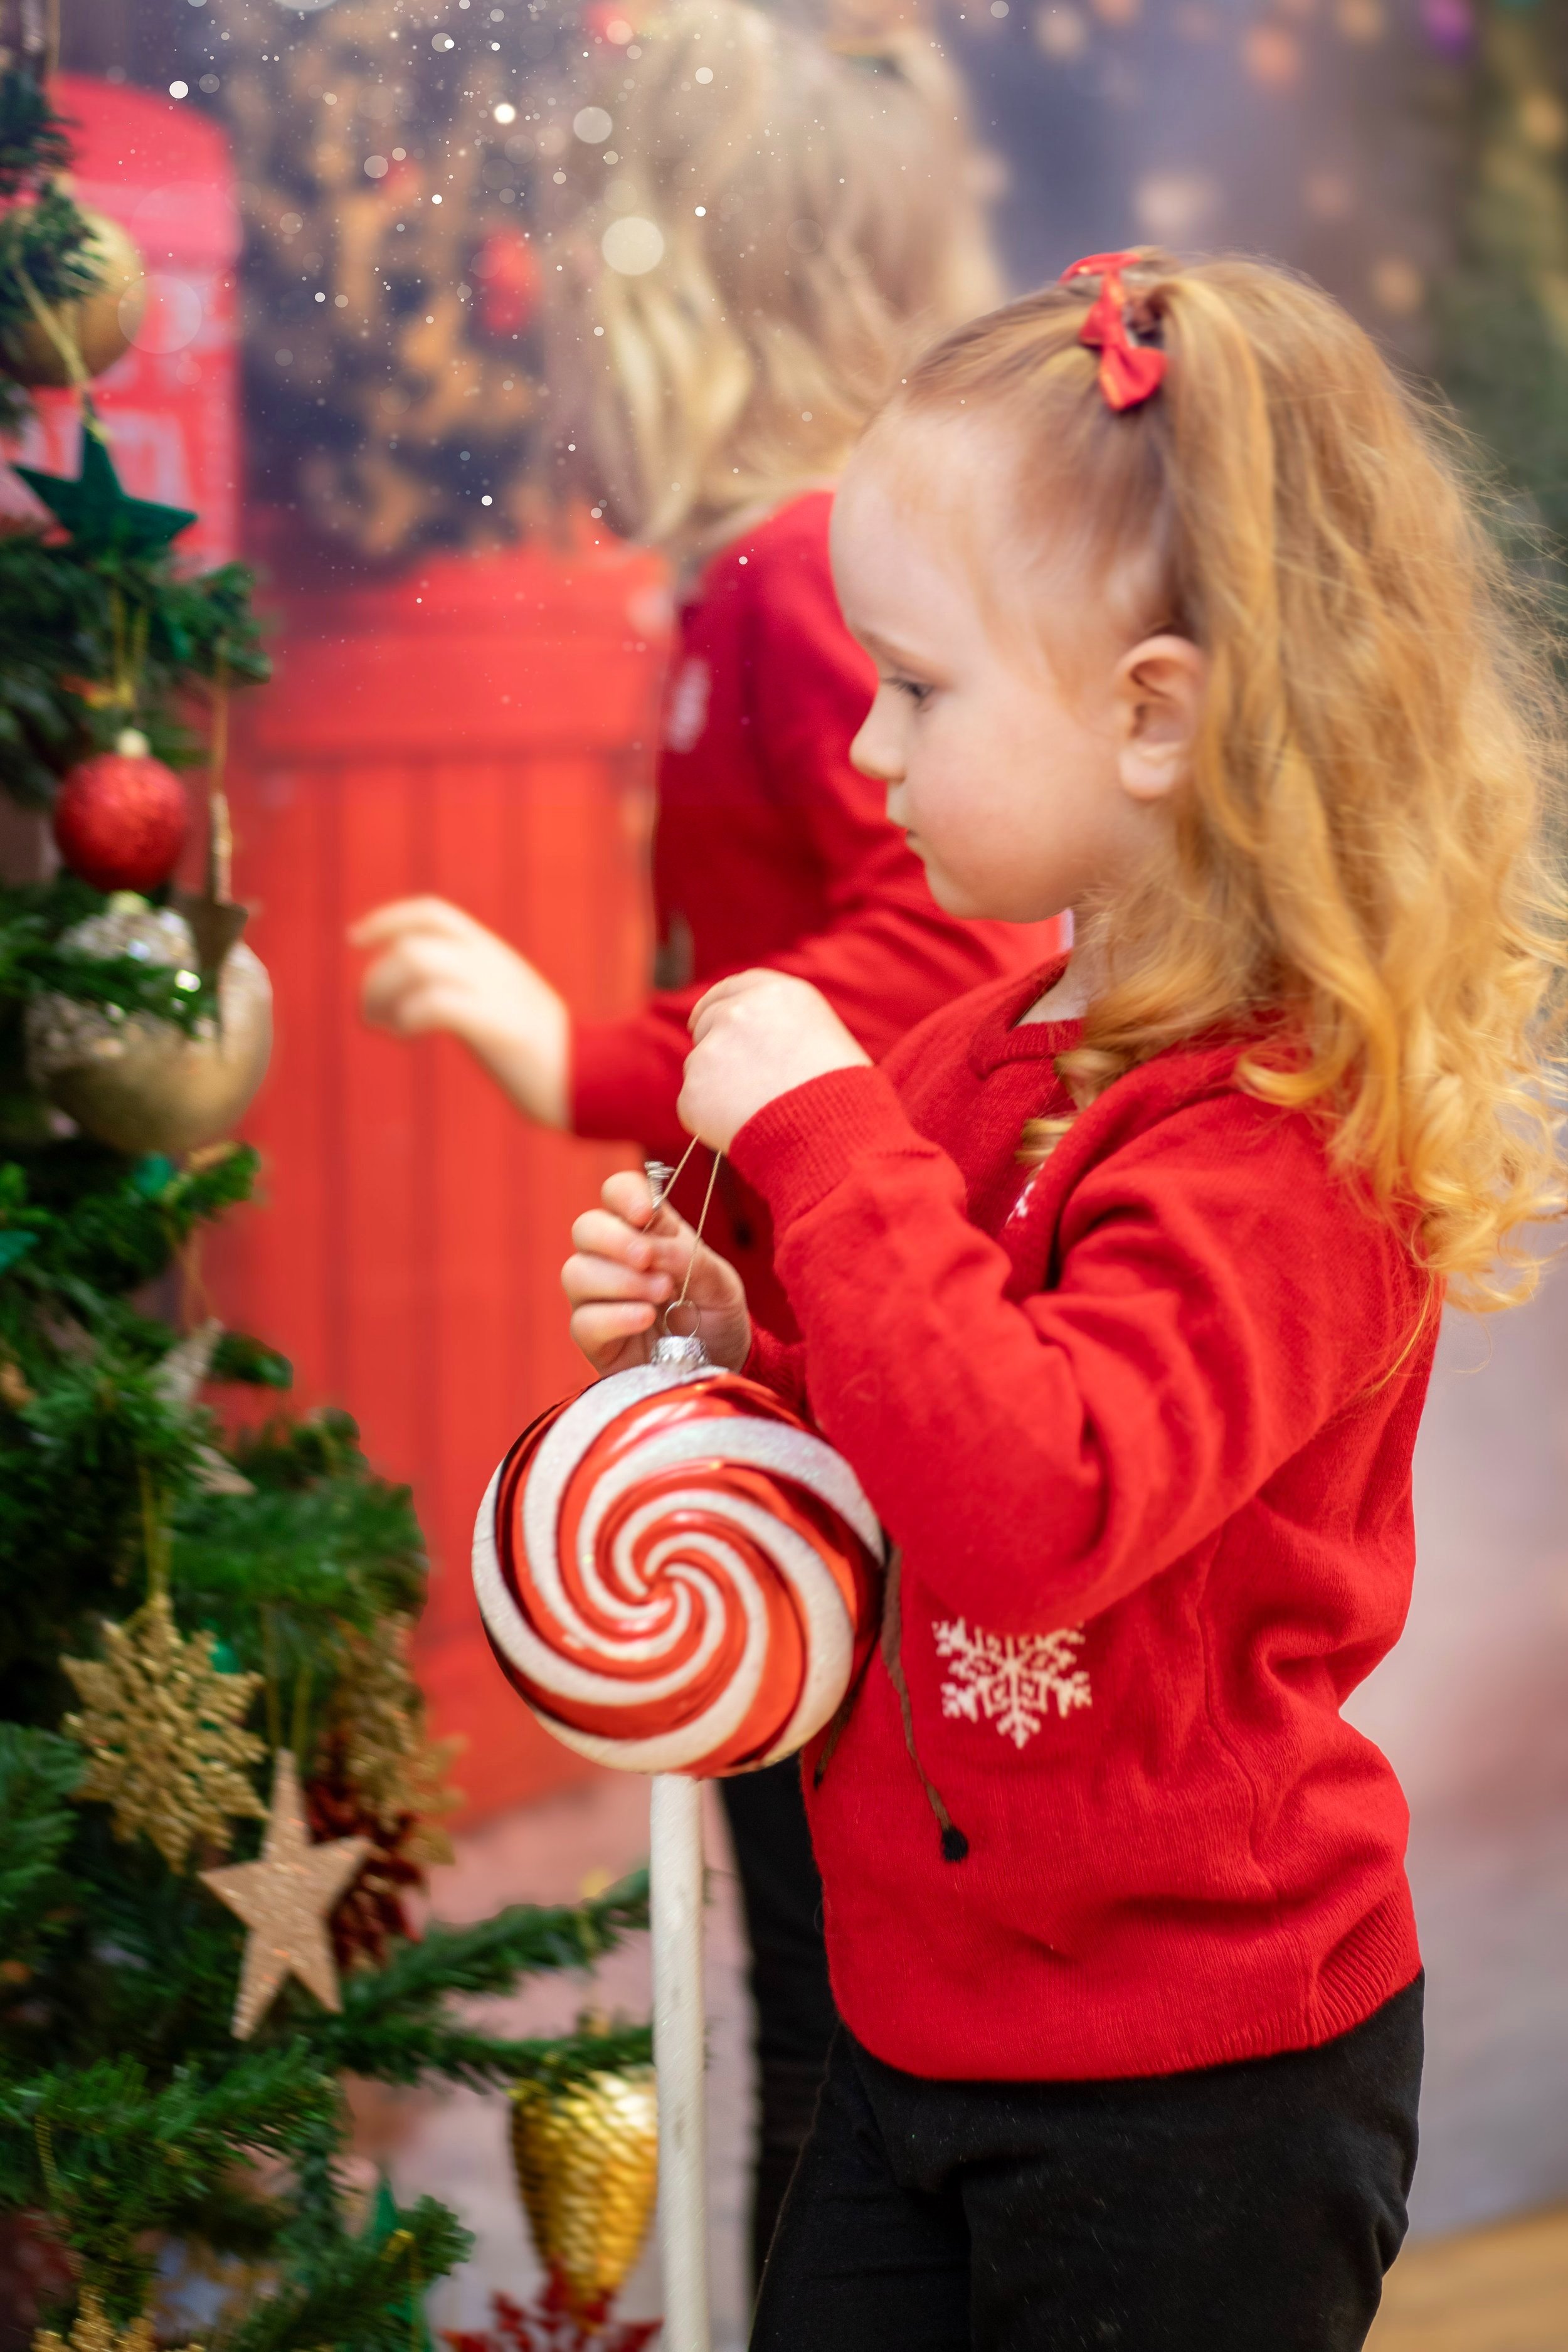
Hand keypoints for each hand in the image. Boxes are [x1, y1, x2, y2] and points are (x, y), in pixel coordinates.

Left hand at [351, 897, 569, 1128]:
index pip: (432, 913)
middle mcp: (493, 965)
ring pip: (417, 965)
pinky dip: (406, 1015)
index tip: (354, 938)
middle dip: (375, 975)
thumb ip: (471, 988)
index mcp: (494, 955)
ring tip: (381, 1024)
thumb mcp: (506, 1004)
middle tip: (368, 1012)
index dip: (387, 918)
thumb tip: (421, 994)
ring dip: (382, 993)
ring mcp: (496, 992)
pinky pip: (435, 1003)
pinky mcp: (497, 1025)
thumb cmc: (544, 1055)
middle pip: (413, 943)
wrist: (593, 1080)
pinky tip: (404, 1034)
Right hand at [562, 1169, 751, 1376]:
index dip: (624, 1194)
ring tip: (661, 1295)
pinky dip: (615, 1316)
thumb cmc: (718, 1316)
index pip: (617, 1193)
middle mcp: (615, 1259)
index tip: (644, 1213)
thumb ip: (687, 1257)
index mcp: (649, 1232)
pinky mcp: (595, 1339)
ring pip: (575, 1272)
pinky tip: (644, 1319)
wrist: (724, 1365)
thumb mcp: (720, 1282)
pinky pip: (583, 1321)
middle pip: (585, 1228)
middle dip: (615, 1239)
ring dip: (620, 1280)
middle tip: (647, 1259)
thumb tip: (648, 1247)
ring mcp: (599, 1299)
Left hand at [679, 971, 868, 1151]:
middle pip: (707, 1022)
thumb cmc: (841, 1095)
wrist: (833, 1136)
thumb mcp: (823, 1036)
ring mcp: (712, 1049)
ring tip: (759, 1111)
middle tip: (739, 1081)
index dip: (716, 1005)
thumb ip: (780, 1025)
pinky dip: (710, 1119)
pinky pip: (694, 1105)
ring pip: (699, 1066)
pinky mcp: (695, 1089)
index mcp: (777, 993)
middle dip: (715, 1046)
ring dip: (716, 1086)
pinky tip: (744, 1129)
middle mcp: (739, 1012)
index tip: (703, 1020)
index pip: (731, 988)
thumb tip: (753, 1040)